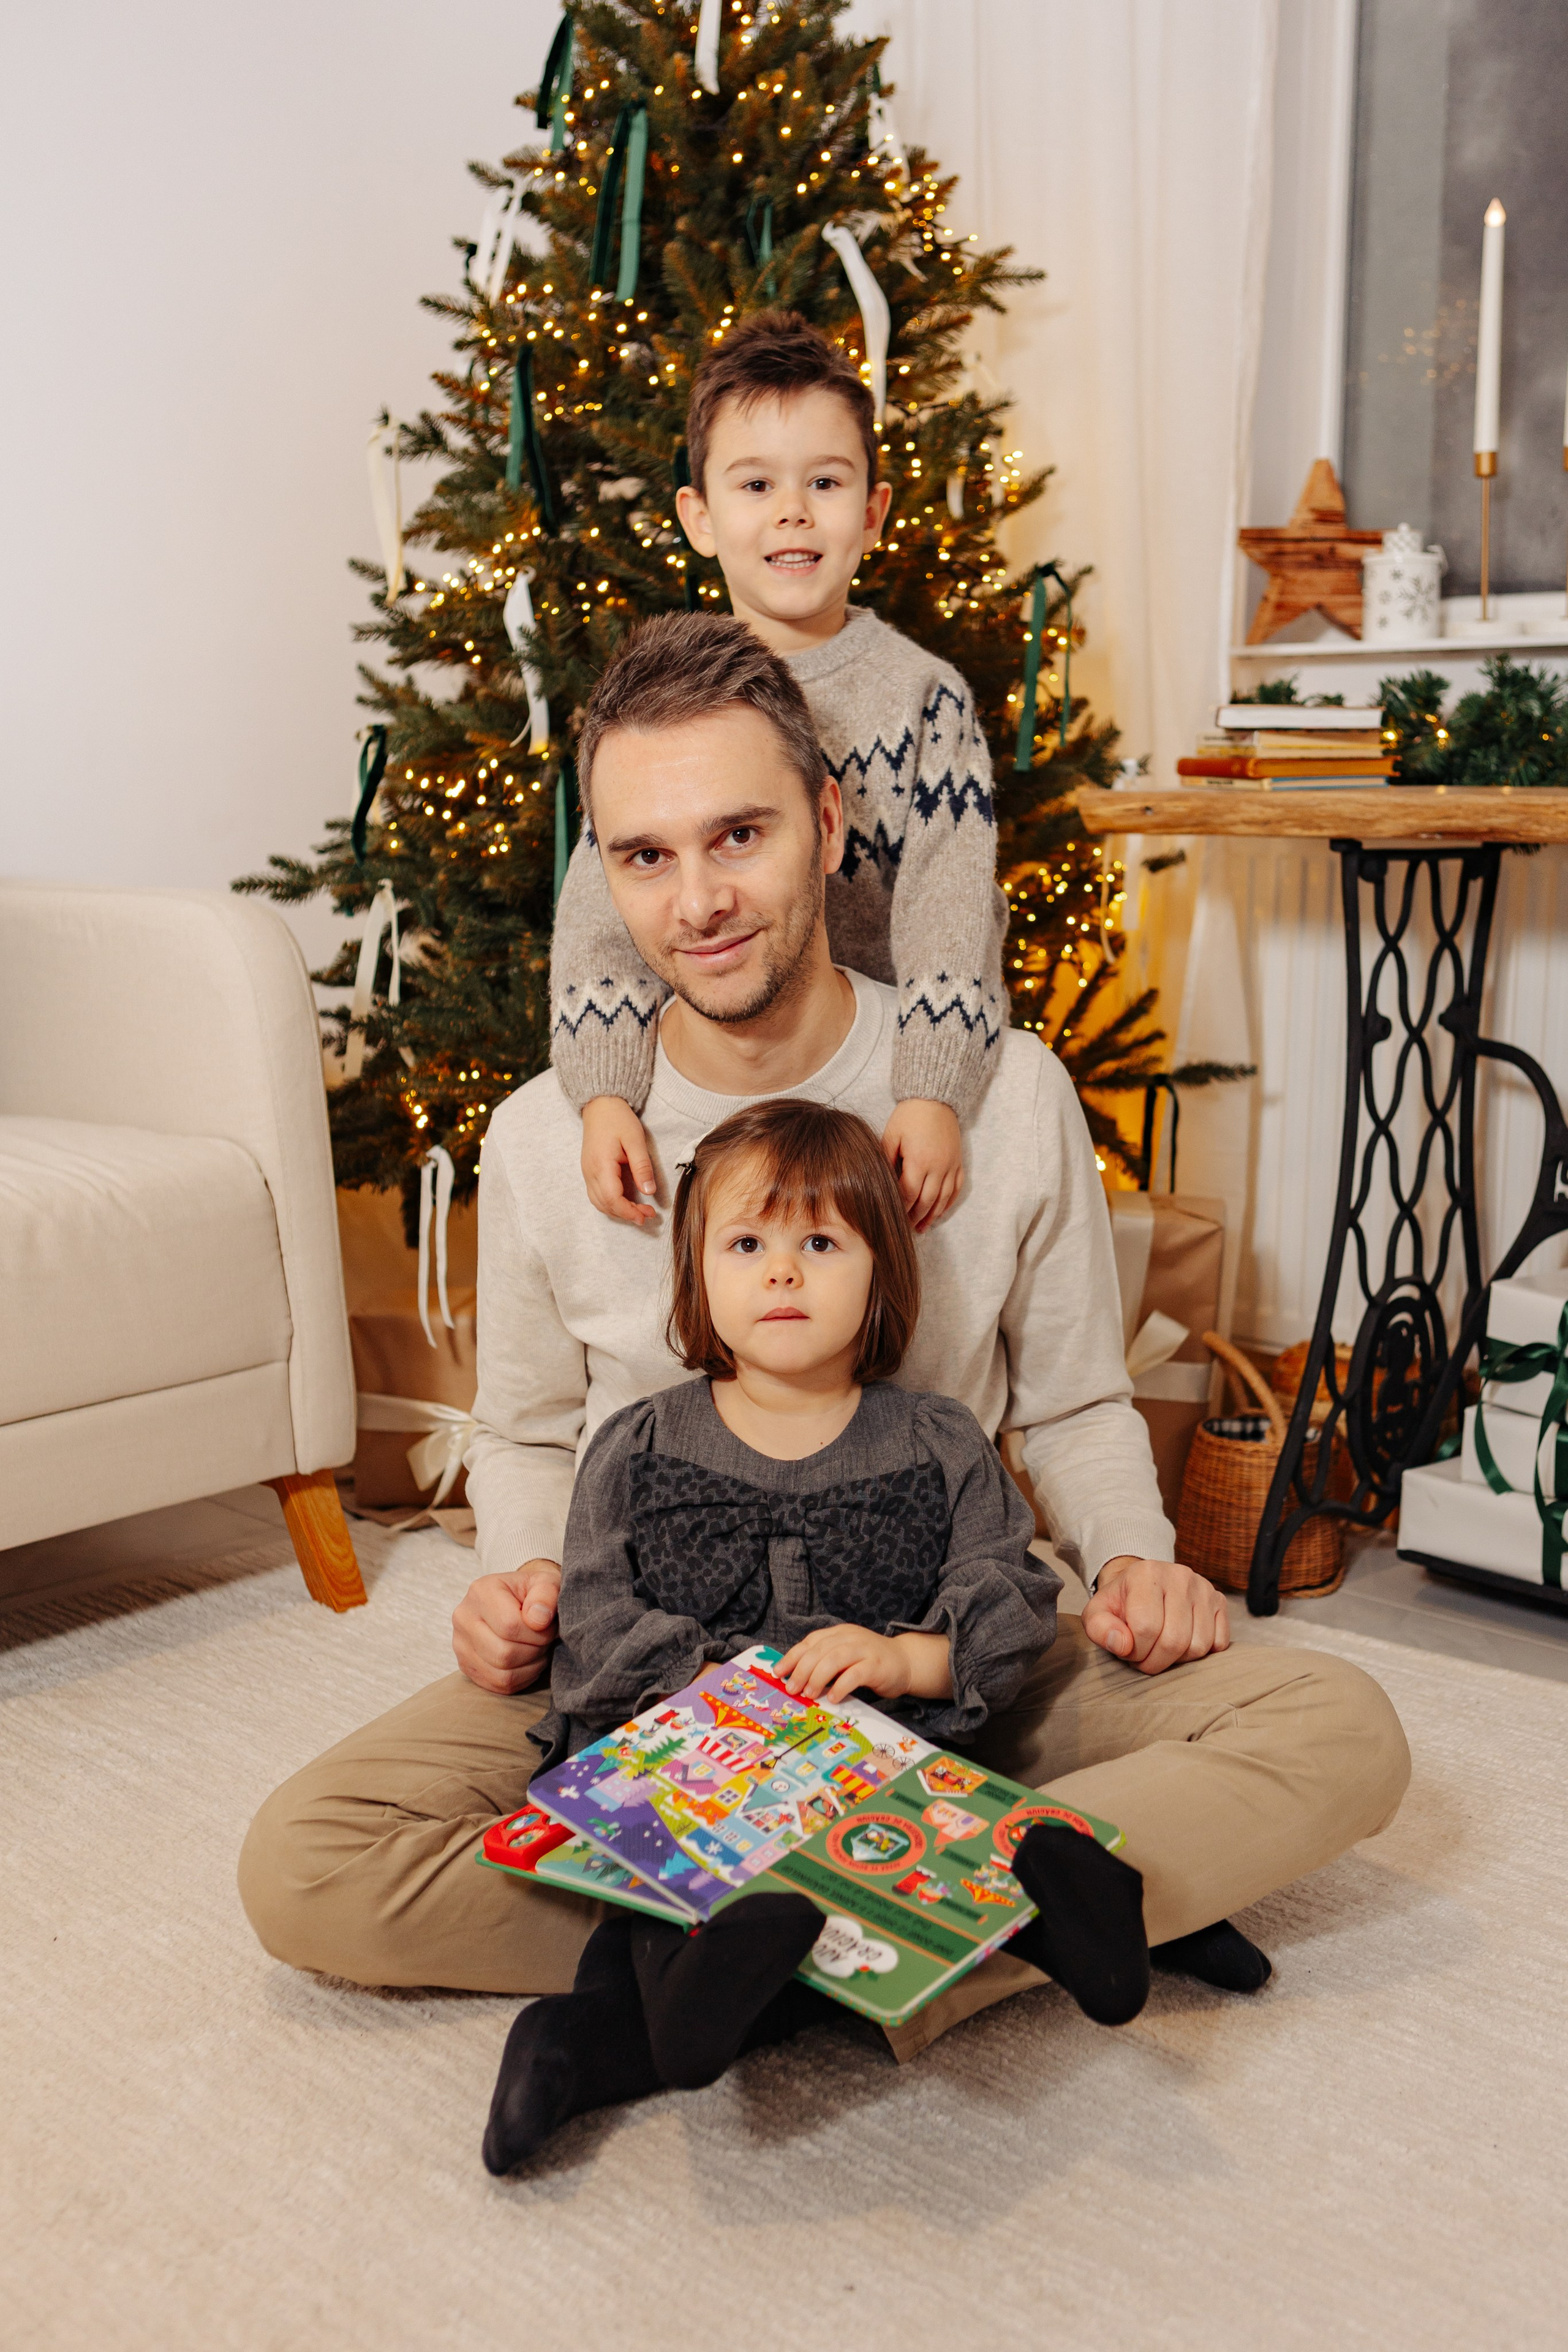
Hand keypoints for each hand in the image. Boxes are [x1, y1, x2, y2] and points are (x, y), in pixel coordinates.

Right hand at [451, 1559, 560, 1692]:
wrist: (518, 1600)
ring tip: (537, 1649)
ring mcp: (460, 1645)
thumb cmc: (534, 1593)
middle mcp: (463, 1618)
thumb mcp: (547, 1582)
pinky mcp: (466, 1666)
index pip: (510, 1626)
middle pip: (504, 1654)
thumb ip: (546, 1594)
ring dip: (530, 1667)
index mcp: (481, 1592)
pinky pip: (498, 1685)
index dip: (539, 1633)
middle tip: (545, 1640)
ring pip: (502, 1674)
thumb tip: (538, 1620)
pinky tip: (528, 1661)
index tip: (549, 1626)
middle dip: (535, 1651)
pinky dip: (521, 1678)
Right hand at [580, 1096, 657, 1227]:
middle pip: (605, 1205)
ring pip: (599, 1203)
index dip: (629, 1212)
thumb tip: (649, 1192)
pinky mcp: (589, 1171)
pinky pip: (597, 1195)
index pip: (613, 1199)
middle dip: (626, 1214)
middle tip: (648, 1215)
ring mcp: (587, 1172)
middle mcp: (590, 1172)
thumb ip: (642, 1166)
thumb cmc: (618, 1119)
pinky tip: (625, 1202)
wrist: (600, 1105)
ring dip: (618, 1211)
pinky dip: (611, 1203)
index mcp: (601, 1165)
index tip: (646, 1215)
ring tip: (638, 1212)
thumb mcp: (635, 1140)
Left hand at [778, 1624, 951, 1705]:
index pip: (810, 1642)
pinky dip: (841, 1685)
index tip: (778, 1673)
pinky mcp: (877, 1665)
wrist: (906, 1661)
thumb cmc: (870, 1663)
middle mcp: (850, 1637)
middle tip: (792, 1689)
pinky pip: (855, 1674)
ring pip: (834, 1659)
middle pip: (819, 1650)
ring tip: (809, 1694)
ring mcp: (864, 1649)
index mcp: (839, 1633)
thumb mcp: (845, 1657)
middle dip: (802, 1670)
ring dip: (818, 1677)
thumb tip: (796, 1680)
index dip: (792, 1657)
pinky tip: (834, 1697)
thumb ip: (825, 1663)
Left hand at [881, 1098, 964, 1231]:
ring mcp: (951, 1165)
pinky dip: (948, 1203)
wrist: (935, 1098)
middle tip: (906, 1228)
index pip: (909, 1193)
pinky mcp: (959, 1162)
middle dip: (916, 1216)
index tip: (893, 1215)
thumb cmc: (909, 1116)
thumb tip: (882, 1183)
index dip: (901, 1207)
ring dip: (933, 1215)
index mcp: (919, 1160)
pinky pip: (956, 1188)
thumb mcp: (891, 1135)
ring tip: (922, 1227)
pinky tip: (939, 1212)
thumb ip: (886, 1159)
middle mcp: (938, 1166)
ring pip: (943, 1198)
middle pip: (927, 1200)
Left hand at [1082, 1555, 1230, 1675]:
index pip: (1145, 1628)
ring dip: (1177, 1659)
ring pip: (1198, 1646)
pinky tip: (1182, 1643)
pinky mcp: (1220, 1601)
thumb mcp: (1097, 1613)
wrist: (1144, 1586)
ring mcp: (1204, 1588)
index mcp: (1146, 1573)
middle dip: (1155, 1661)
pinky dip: (1200, 1654)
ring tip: (1160, 1648)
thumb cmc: (1121, 1604)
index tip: (1128, 1649)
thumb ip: (1099, 1628)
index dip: (1134, 1651)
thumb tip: (1122, 1645)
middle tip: (1143, 1656)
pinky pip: (1219, 1643)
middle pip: (1174, 1641)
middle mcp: (1180, 1576)